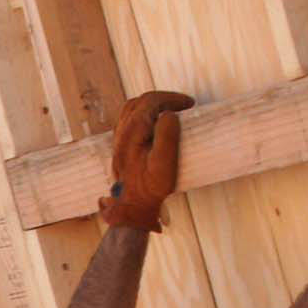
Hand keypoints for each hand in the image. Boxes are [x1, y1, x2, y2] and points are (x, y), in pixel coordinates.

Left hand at [98, 90, 191, 231]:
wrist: (131, 208)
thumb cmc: (150, 188)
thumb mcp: (164, 164)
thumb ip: (167, 136)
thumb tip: (168, 114)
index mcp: (131, 131)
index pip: (151, 101)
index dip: (172, 98)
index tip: (189, 105)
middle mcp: (121, 132)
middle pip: (141, 102)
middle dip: (164, 99)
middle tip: (183, 106)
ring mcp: (118, 140)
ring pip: (133, 110)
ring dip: (153, 106)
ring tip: (172, 112)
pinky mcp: (120, 148)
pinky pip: (130, 121)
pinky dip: (145, 115)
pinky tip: (157, 125)